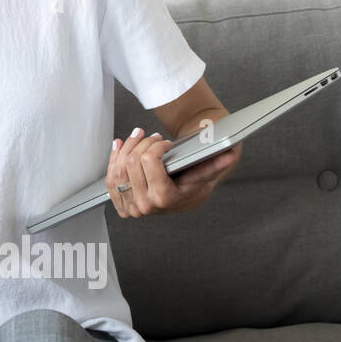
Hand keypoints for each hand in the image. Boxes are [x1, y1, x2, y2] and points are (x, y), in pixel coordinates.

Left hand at [107, 126, 241, 218]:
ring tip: (138, 136)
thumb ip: (215, 164)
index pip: (148, 161)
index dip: (155, 146)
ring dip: (127, 147)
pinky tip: (120, 144)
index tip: (165, 143)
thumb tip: (230, 155)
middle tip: (153, 137)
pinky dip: (114, 157)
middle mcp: (144, 205)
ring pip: (118, 168)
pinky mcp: (121, 203)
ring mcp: (130, 205)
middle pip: (131, 162)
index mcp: (164, 198)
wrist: (181, 202)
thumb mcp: (203, 175)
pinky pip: (110, 177)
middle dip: (142, 143)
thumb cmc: (191, 187)